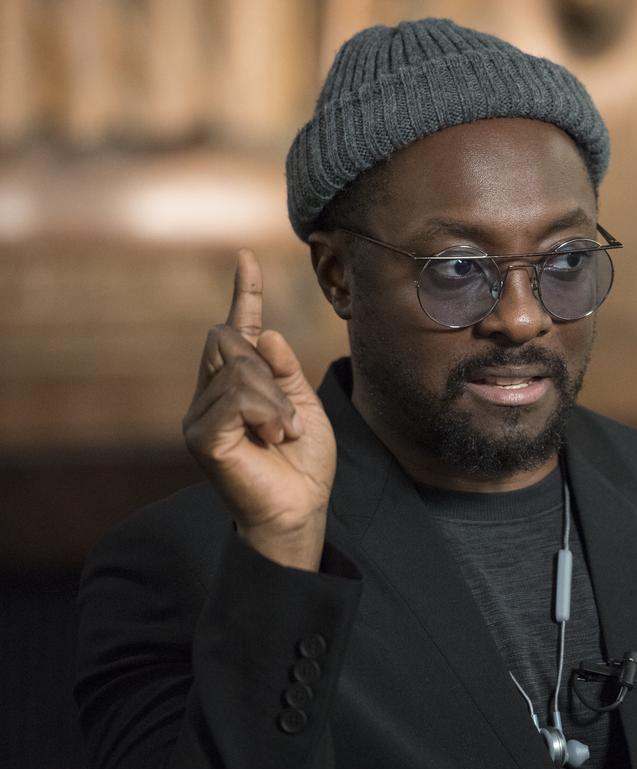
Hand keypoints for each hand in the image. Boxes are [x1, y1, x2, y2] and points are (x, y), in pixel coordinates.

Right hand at [183, 250, 335, 569]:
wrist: (299, 510)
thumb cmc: (303, 465)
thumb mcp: (305, 406)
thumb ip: (285, 370)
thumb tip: (263, 331)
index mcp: (236, 387)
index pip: (235, 331)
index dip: (243, 294)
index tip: (247, 258)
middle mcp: (209, 396)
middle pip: (228, 341)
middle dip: (270, 371)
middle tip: (289, 419)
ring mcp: (200, 416)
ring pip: (239, 369)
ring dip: (277, 401)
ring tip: (284, 434)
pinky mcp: (201, 436)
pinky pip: (236, 397)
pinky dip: (267, 413)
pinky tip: (272, 438)